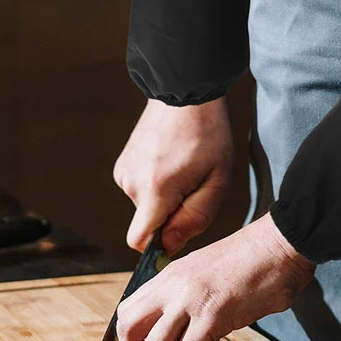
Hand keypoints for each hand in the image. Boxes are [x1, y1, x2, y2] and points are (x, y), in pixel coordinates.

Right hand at [114, 97, 234, 254]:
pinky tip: (170, 159)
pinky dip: (155, 182)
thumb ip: (195, 218)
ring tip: (183, 166)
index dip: (158, 246)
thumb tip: (168, 247)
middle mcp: (132, 183)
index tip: (179, 230)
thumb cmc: (208, 135)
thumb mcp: (217, 179)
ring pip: (145, 205)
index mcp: (155, 189)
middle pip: (149, 222)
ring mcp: (124, 171)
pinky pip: (140, 188)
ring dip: (164, 196)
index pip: (139, 242)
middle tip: (194, 183)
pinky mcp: (123, 163)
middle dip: (171, 213)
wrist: (184, 92)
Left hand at [116, 213, 315, 340]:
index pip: (128, 311)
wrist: (279, 245)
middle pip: (129, 330)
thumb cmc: (252, 261)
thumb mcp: (206, 272)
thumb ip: (187, 296)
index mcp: (170, 274)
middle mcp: (173, 285)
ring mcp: (191, 298)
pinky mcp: (213, 313)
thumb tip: (179, 334)